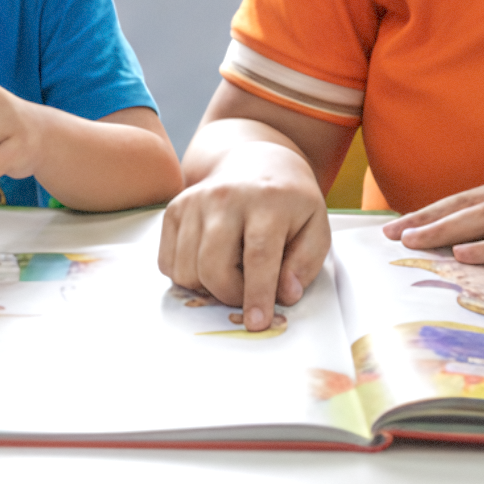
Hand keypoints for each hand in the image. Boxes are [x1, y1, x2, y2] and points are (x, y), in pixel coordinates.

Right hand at [157, 139, 330, 331]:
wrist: (256, 161)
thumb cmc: (288, 202)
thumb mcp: (315, 227)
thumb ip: (305, 264)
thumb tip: (286, 294)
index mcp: (268, 200)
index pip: (258, 255)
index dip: (257, 294)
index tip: (257, 322)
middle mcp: (226, 197)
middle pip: (213, 265)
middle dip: (229, 295)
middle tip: (246, 297)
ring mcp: (194, 201)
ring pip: (187, 269)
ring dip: (207, 288)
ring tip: (231, 274)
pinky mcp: (174, 210)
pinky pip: (168, 262)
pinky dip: (187, 276)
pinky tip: (209, 263)